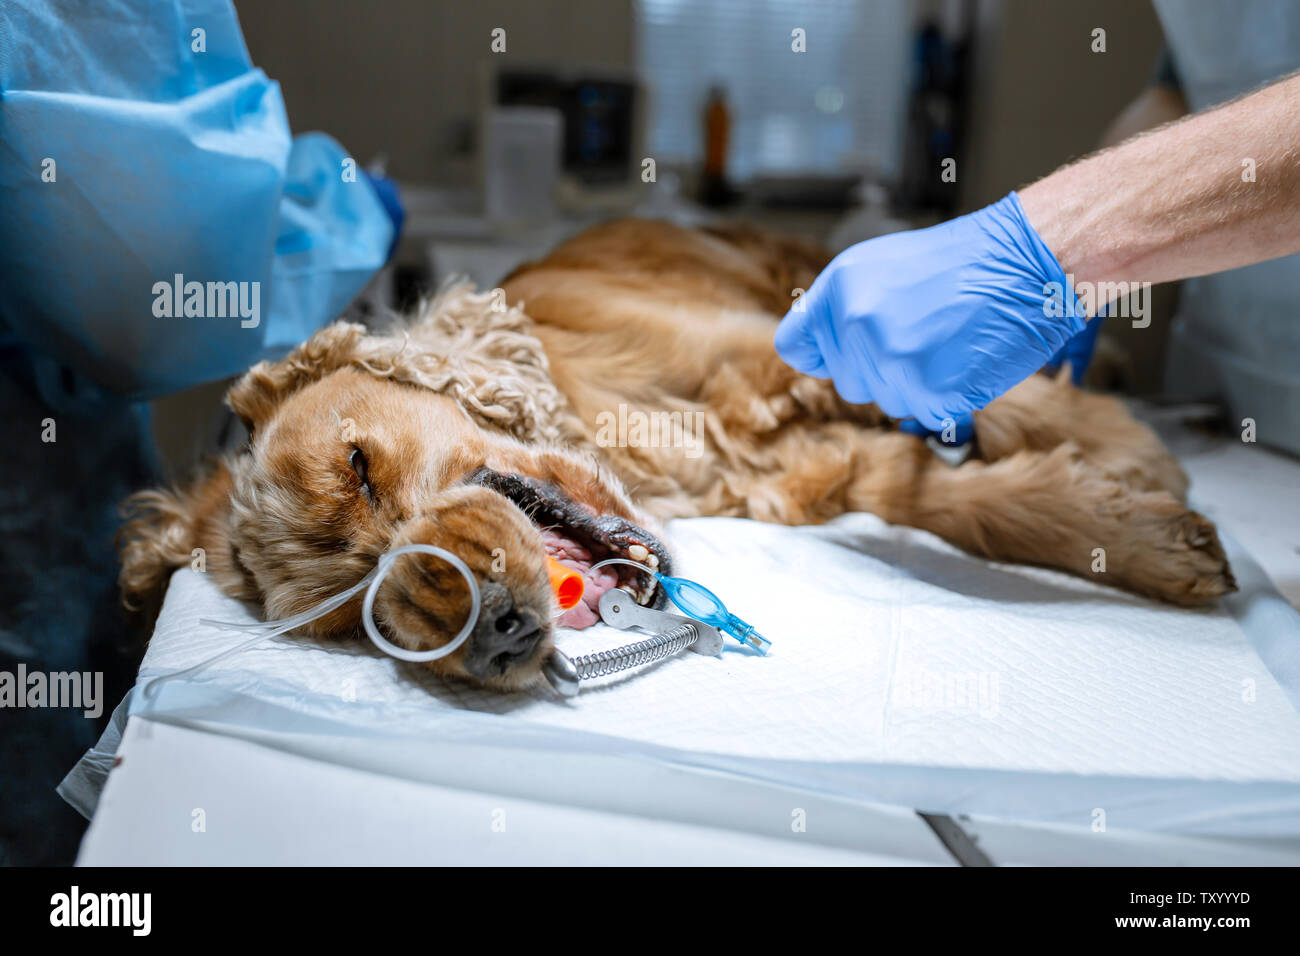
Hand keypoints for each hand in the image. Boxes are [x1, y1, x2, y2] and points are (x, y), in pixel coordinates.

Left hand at [775, 192, 1086, 430]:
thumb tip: (813, 352)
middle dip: (884, 371)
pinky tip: (967, 361)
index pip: (795, 346)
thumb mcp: (883, 268)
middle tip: (927, 334)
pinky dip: (949, 398)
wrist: (1026, 262)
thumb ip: (843, 309)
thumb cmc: (963, 263)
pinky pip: (927, 414)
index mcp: (839, 290)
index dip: (823, 356)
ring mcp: (890, 358)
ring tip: (950, 342)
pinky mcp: (927, 389)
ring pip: (888, 402)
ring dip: (918, 385)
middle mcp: (855, 324)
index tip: (849, 353)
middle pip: (849, 383)